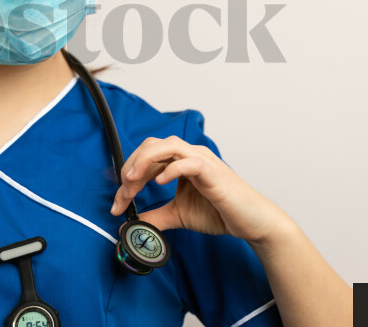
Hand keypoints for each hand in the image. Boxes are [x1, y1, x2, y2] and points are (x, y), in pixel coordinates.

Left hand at [109, 135, 289, 244]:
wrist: (250, 222)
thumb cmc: (220, 213)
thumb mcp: (178, 215)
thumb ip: (156, 216)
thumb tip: (132, 222)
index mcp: (181, 161)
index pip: (147, 158)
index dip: (128, 177)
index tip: (118, 203)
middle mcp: (190, 155)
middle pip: (152, 146)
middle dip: (131, 167)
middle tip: (122, 193)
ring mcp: (201, 160)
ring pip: (167, 146)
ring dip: (144, 162)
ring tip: (132, 181)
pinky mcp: (212, 171)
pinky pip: (187, 162)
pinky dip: (171, 169)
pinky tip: (159, 182)